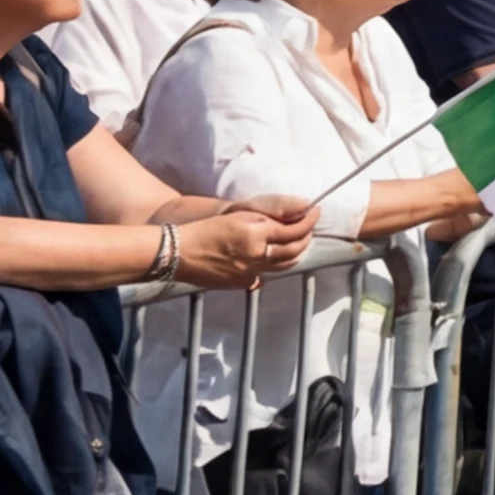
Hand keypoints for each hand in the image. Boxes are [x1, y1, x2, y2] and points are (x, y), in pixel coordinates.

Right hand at [174, 207, 314, 287]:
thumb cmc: (206, 229)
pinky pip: (266, 275)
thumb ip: (267, 219)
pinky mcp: (240, 283)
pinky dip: (276, 265)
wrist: (178, 253)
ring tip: (299, 241)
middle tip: (309, 227)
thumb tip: (295, 218)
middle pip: (294, 249)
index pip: (293, 230)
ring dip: (296, 253)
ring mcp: (249, 272)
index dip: (309, 221)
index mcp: (255, 233)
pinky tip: (276, 257)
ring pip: (284, 265)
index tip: (316, 212)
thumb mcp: (238, 216)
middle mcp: (255, 254)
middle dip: (307, 237)